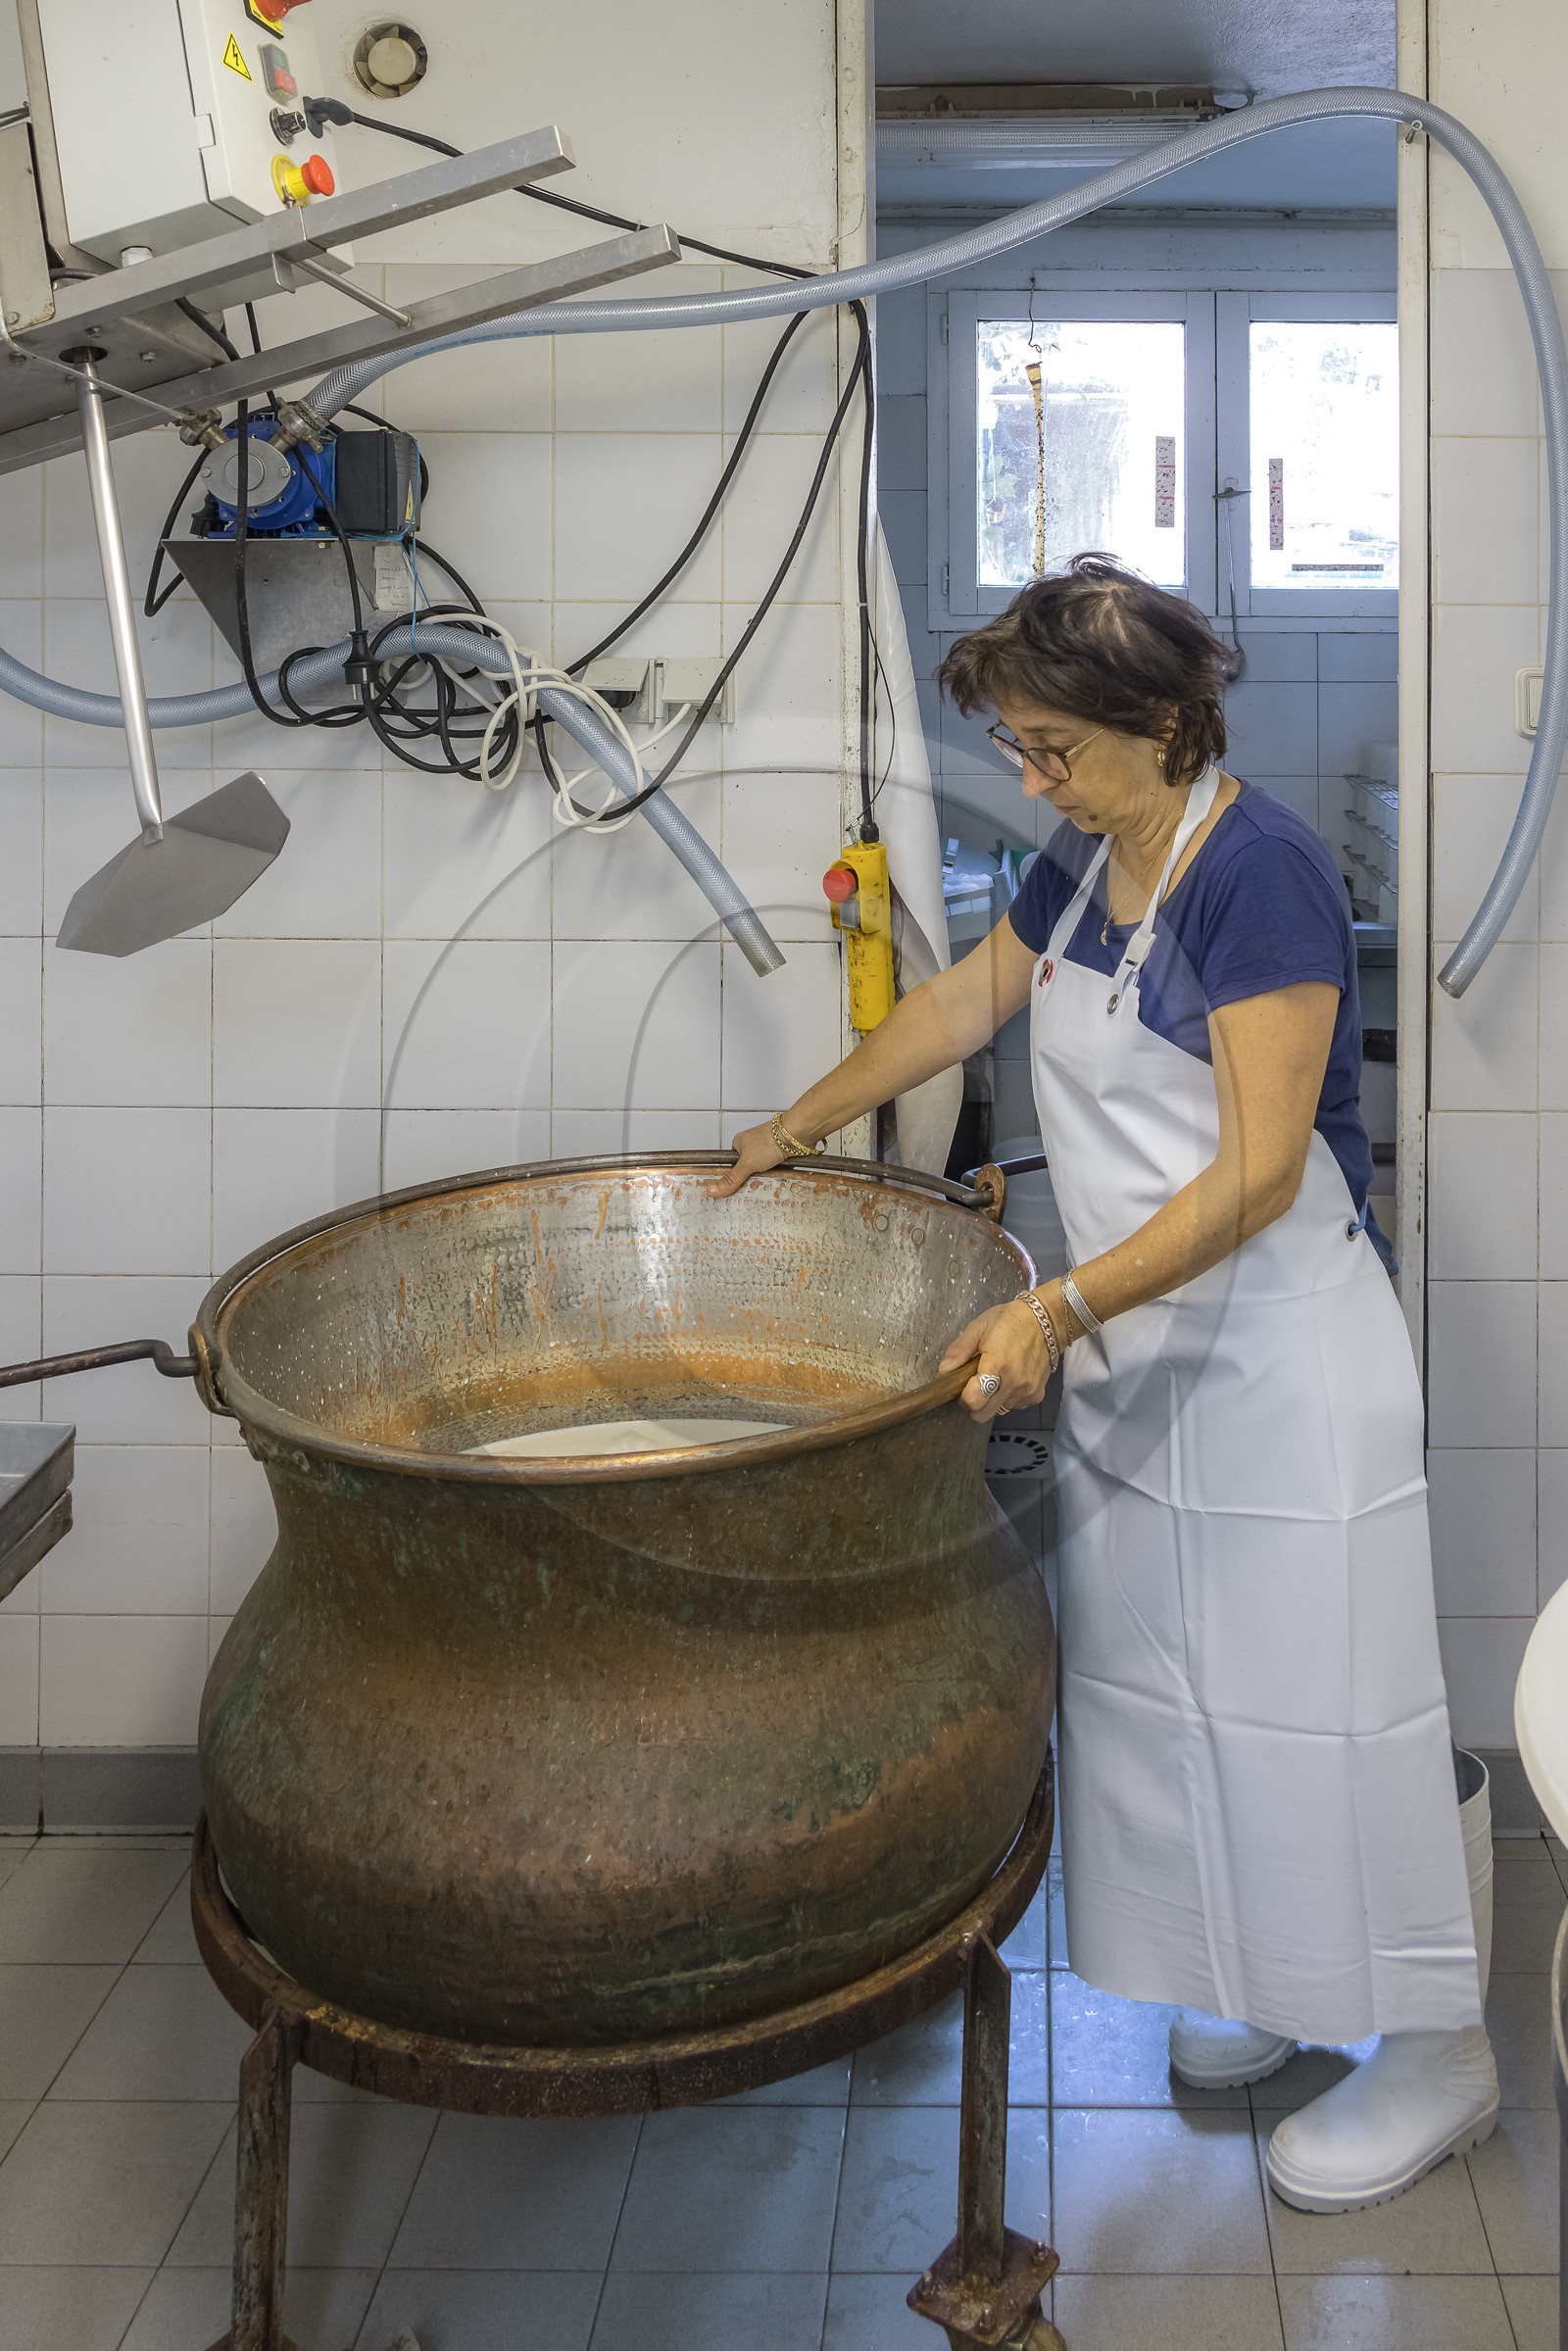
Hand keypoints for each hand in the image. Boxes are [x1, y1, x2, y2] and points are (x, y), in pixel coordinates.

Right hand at [707, 1120, 788, 1198]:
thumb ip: (731, 1179)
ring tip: (770, 1177)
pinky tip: (780, 1173)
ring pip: (764, 1168)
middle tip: (755, 1182)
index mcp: (739, 1142)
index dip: (736, 1174)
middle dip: (753, 1176)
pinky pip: (777, 1167)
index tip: (737, 1185)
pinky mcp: (781, 1152)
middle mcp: (753, 1144)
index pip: (732, 1163)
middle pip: (749, 1168)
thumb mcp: (746, 1165)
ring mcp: (768, 1148)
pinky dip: (779, 1171)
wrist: (796, 1134)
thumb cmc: (770, 1140)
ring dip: (767, 1175)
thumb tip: (713, 1190)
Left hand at [940, 1294, 1057, 1421]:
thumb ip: (960, 1349)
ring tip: (995, 1375)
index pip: (974, 1400)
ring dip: (991, 1399)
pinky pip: (1013, 1405)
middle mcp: (1014, 1382)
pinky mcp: (1036, 1394)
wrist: (1045, 1321)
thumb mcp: (979, 1327)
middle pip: (983, 1414)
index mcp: (998, 1364)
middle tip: (974, 1384)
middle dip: (974, 1403)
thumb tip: (945, 1370)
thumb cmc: (1009, 1320)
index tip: (963, 1385)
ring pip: (997, 1410)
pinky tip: (1009, 1377)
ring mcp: (1027, 1390)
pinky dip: (1007, 1396)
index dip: (963, 1396)